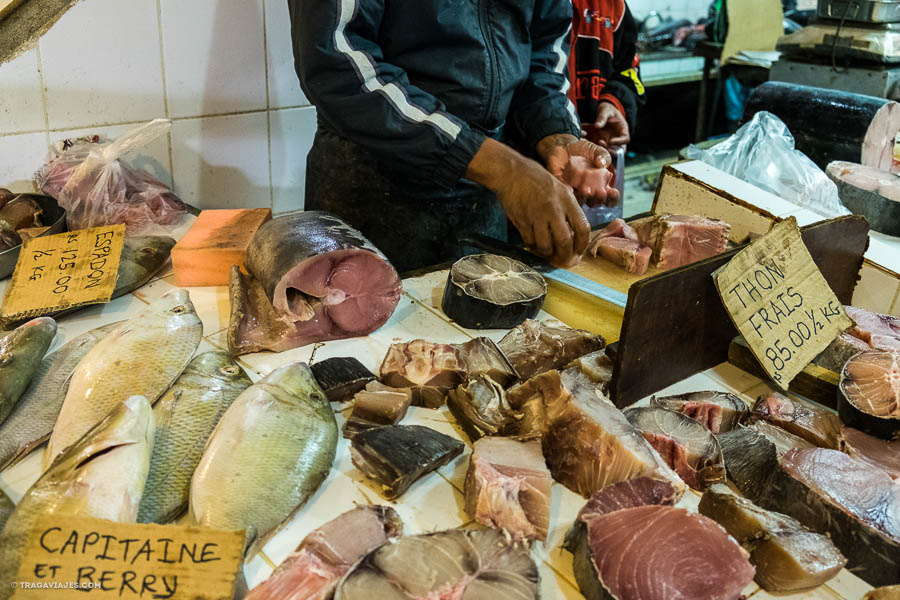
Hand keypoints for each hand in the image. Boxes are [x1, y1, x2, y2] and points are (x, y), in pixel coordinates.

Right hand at [466, 138, 589, 266]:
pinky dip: (533, 246)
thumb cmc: (536, 178)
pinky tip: (534, 243)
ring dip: (548, 253)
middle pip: (564, 242)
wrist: (511, 172)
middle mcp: (553, 209)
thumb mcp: (559, 187)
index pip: (582, 228)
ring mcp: (536, 216)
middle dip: (566, 256)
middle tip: (565, 260)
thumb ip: (567, 207)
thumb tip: (573, 231)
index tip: (579, 251)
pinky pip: (530, 241)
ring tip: (548, 252)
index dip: (583, 244)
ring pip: (545, 246)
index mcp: (567, 200)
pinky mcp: (522, 221)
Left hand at [539, 134, 617, 207]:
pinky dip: (568, 192)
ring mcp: (575, 191)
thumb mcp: (595, 150)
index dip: (613, 197)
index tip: (612, 191)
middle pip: (596, 203)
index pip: (611, 198)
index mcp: (601, 185)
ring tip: (586, 190)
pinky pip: (564, 194)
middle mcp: (589, 191)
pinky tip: (570, 188)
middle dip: (599, 199)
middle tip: (600, 192)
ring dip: (584, 198)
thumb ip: (603, 155)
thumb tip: (602, 164)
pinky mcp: (562, 188)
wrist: (564, 146)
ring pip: (580, 202)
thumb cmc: (583, 151)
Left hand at [583, 102, 629, 147]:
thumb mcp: (605, 110)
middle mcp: (619, 138)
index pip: (626, 139)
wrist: (604, 113)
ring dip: (604, 151)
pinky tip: (590, 146)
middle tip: (600, 144)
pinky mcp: (605, 145)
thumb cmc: (607, 110)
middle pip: (620, 150)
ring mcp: (612, 143)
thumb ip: (602, 117)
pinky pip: (603, 151)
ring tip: (595, 143)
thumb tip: (597, 125)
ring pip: (612, 153)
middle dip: (611, 150)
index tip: (610, 141)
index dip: (619, 142)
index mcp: (623, 129)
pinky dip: (597, 151)